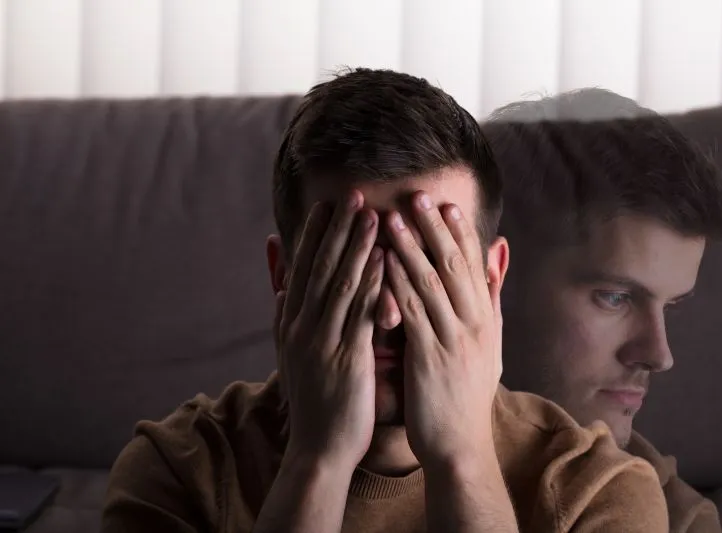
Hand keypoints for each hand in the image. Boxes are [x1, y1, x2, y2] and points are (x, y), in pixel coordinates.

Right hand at [276, 191, 383, 470]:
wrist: (318, 450)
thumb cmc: (315, 402)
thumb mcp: (292, 357)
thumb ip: (287, 320)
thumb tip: (280, 289)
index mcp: (290, 324)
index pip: (302, 270)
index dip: (314, 235)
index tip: (327, 205)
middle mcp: (301, 327)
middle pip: (319, 268)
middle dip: (337, 229)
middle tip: (353, 194)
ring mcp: (322, 342)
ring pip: (339, 284)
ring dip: (356, 246)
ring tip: (372, 214)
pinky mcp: (346, 359)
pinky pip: (360, 314)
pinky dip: (371, 284)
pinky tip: (385, 260)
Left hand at [385, 192, 502, 467]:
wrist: (461, 446)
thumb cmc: (468, 395)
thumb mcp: (490, 346)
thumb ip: (490, 301)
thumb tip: (496, 262)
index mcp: (485, 319)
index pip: (473, 267)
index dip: (460, 233)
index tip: (446, 204)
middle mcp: (474, 324)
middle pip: (453, 266)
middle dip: (434, 229)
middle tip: (416, 196)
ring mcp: (453, 340)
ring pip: (430, 285)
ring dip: (409, 249)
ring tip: (391, 219)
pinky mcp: (429, 359)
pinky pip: (411, 315)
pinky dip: (395, 286)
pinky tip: (380, 265)